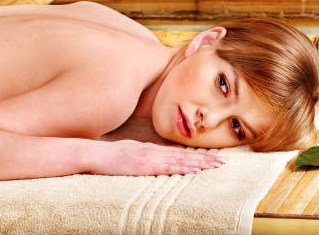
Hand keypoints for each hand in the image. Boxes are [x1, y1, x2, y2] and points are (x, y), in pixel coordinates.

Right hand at [89, 140, 225, 175]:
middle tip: (223, 162)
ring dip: (199, 163)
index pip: (178, 153)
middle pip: (184, 155)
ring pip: (180, 160)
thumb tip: (156, 161)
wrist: (95, 154)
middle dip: (204, 158)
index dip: (196, 155)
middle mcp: (154, 151)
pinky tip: (194, 169)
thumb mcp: (130, 154)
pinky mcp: (145, 165)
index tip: (212, 158)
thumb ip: (144, 156)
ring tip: (215, 166)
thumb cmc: (109, 157)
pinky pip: (168, 167)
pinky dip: (183, 168)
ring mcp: (150, 157)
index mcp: (151, 149)